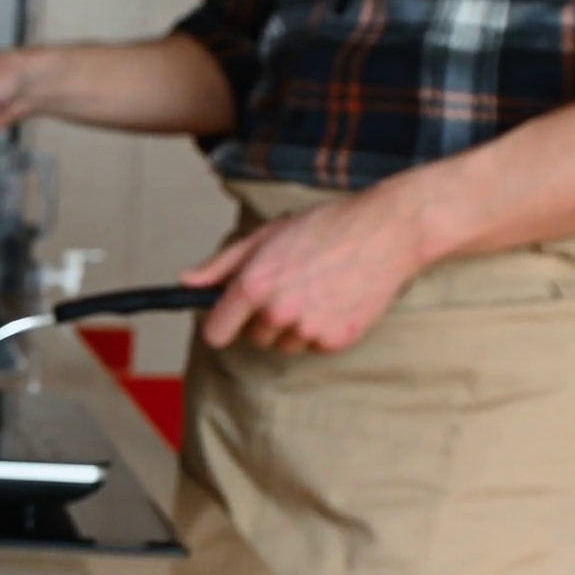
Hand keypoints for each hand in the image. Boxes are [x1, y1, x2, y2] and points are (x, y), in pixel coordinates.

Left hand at [182, 183, 433, 353]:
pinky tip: (335, 300)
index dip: (221, 325)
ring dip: (292, 327)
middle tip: (291, 287)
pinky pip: (314, 346)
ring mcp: (307, 329)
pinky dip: (321, 330)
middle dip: (263, 319)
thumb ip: (222, 264)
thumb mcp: (266, 235)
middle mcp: (277, 311)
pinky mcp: (335, 340)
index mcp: (254, 285)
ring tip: (316, 291)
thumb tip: (187, 282)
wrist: (387, 232)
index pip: (216, 333)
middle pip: (252, 339)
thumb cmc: (326, 227)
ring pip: (283, 344)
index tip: (229, 320)